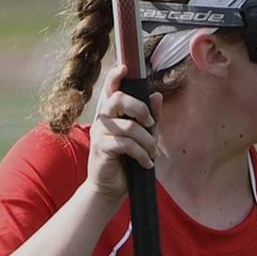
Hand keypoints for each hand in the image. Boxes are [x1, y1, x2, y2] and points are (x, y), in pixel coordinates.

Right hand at [86, 64, 162, 199]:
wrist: (110, 188)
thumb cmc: (126, 161)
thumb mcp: (142, 138)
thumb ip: (150, 118)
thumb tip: (157, 96)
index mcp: (111, 113)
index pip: (111, 89)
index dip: (116, 76)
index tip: (125, 67)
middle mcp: (102, 119)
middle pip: (119, 100)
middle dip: (141, 109)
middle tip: (150, 124)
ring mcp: (99, 133)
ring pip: (129, 126)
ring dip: (147, 142)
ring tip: (151, 154)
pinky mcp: (101, 148)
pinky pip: (126, 144)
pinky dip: (141, 154)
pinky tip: (146, 163)